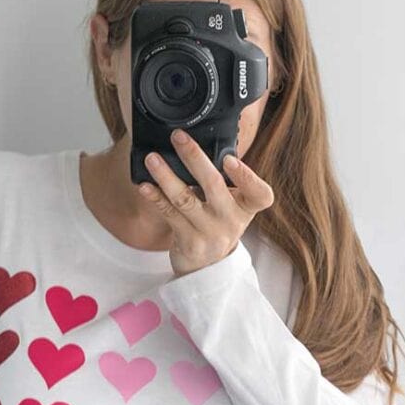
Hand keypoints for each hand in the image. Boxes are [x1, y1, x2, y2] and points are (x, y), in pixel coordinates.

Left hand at [138, 129, 273, 277]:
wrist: (207, 267)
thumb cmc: (218, 224)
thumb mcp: (230, 205)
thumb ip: (223, 180)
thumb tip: (198, 141)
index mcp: (246, 207)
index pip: (260, 194)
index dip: (247, 177)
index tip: (229, 159)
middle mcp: (231, 221)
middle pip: (214, 186)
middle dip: (195, 158)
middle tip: (178, 137)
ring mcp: (210, 233)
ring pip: (186, 200)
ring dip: (167, 176)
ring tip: (152, 158)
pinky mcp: (189, 242)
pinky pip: (169, 215)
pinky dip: (156, 198)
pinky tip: (144, 185)